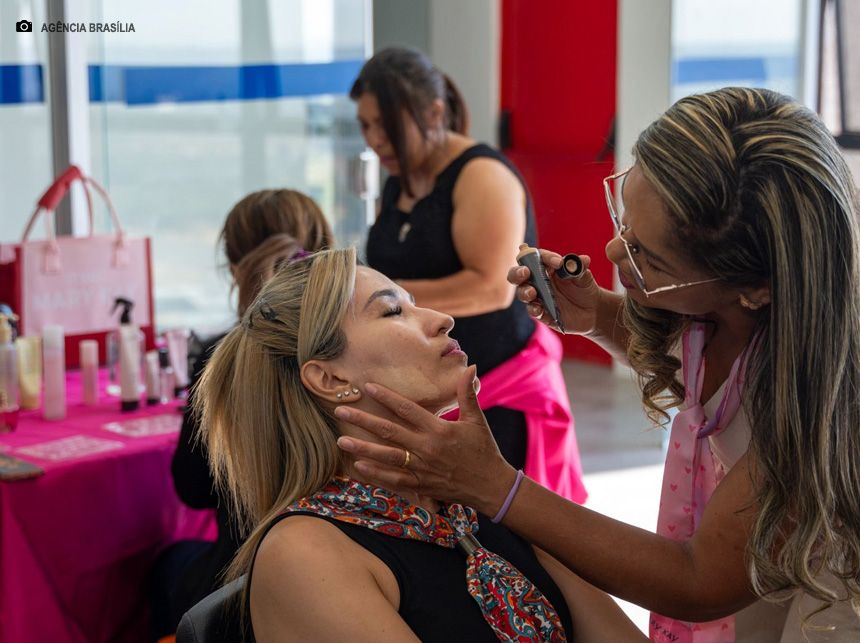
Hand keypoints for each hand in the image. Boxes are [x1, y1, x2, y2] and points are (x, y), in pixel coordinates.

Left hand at [334, 365, 517, 514]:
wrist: (491, 486)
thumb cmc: (484, 451)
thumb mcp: (477, 420)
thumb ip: (467, 394)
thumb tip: (470, 366)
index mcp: (438, 430)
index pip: (407, 409)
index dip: (386, 397)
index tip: (367, 387)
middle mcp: (426, 448)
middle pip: (389, 431)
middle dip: (363, 421)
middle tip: (340, 411)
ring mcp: (422, 468)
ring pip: (386, 456)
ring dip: (362, 448)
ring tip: (341, 441)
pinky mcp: (422, 485)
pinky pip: (395, 479)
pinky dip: (376, 473)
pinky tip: (359, 465)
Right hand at [507, 250, 604, 334]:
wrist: (593, 311)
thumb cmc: (585, 288)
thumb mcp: (585, 277)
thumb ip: (580, 268)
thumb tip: (583, 259)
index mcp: (546, 267)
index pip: (538, 257)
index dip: (545, 258)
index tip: (558, 263)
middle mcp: (538, 281)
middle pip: (518, 274)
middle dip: (518, 272)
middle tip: (525, 272)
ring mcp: (538, 297)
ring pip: (522, 292)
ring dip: (524, 292)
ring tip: (532, 292)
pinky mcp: (542, 313)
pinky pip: (532, 310)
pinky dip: (533, 309)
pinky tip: (538, 309)